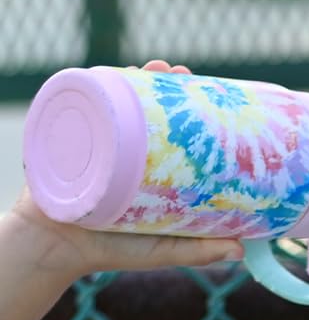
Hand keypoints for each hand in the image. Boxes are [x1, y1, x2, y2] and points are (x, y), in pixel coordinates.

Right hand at [9, 59, 245, 280]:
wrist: (57, 247)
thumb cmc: (115, 251)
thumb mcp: (164, 250)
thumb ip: (199, 251)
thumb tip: (241, 249)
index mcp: (155, 171)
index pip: (176, 135)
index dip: (192, 114)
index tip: (212, 97)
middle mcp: (130, 152)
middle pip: (148, 110)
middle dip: (165, 87)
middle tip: (182, 74)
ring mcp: (102, 142)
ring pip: (120, 102)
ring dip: (137, 79)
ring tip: (156, 68)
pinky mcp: (76, 138)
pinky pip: (88, 107)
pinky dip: (100, 87)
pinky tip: (114, 72)